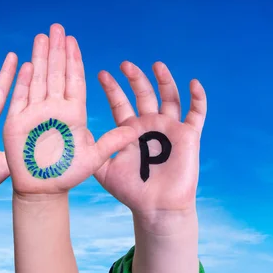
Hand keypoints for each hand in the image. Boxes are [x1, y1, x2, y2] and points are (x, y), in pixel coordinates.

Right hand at [3, 24, 136, 194]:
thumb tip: (136, 130)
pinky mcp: (17, 121)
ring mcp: (35, 113)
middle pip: (56, 74)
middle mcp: (54, 108)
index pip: (74, 80)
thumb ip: (113, 142)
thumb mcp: (94, 157)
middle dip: (57, 50)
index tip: (73, 41)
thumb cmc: (68, 174)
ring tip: (42, 36)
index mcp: (73, 113)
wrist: (42, 190)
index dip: (73, 60)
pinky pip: (20, 97)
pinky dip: (23, 81)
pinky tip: (26, 63)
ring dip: (40, 58)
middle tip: (57, 27)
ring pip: (38, 79)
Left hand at [94, 61, 206, 230]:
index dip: (112, 88)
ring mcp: (169, 128)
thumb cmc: (131, 191)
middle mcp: (149, 125)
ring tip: (156, 64)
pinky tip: (193, 83)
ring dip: (164, 81)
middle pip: (143, 94)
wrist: (156, 208)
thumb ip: (93, 150)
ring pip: (169, 97)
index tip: (102, 74)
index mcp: (129, 130)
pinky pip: (197, 113)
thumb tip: (75, 133)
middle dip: (135, 79)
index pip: (120, 102)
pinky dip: (197, 98)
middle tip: (125, 64)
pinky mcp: (188, 136)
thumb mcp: (104, 169)